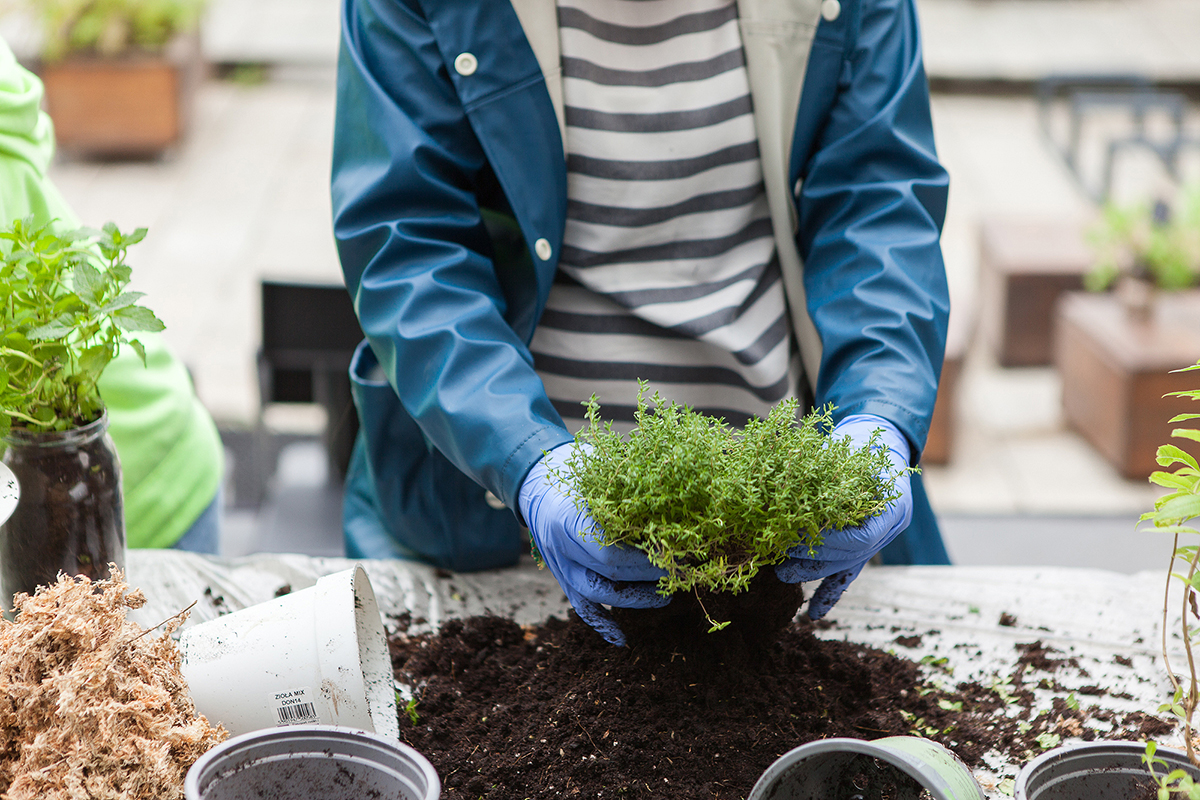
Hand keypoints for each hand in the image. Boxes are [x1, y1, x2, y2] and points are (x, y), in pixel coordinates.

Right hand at [518, 441, 668, 645]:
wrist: (535, 477)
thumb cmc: (576, 468)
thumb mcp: (600, 469)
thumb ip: (628, 489)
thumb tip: (675, 502)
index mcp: (569, 517)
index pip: (613, 553)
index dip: (648, 560)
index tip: (677, 555)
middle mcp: (560, 546)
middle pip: (609, 576)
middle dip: (650, 578)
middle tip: (682, 572)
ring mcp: (558, 564)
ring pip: (595, 595)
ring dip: (634, 600)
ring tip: (665, 596)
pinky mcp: (560, 575)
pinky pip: (579, 606)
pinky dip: (600, 624)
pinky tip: (621, 639)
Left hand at [775, 414, 912, 618]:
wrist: (882, 438)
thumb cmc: (862, 440)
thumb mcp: (846, 450)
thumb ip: (822, 470)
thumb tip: (780, 481)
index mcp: (893, 505)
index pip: (861, 538)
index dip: (827, 543)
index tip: (796, 539)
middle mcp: (890, 527)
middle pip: (851, 556)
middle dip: (812, 560)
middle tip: (779, 560)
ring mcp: (879, 539)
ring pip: (846, 567)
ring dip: (813, 573)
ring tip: (781, 574)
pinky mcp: (864, 544)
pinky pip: (849, 573)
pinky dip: (830, 593)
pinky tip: (814, 614)